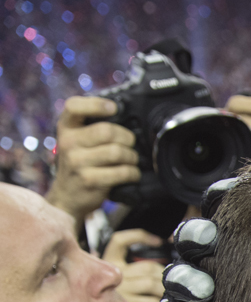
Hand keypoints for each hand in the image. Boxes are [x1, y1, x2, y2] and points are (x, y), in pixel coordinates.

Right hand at [44, 97, 140, 222]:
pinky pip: (123, 172)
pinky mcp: (90, 180)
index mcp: (65, 128)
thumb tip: (124, 115)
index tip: (114, 108)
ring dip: (132, 157)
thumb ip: (91, 128)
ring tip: (131, 160)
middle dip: (127, 138)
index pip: (74, 106)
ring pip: (118, 152)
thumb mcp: (76, 142)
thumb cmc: (79, 164)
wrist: (66, 197)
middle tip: (130, 144)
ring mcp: (77, 162)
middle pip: (107, 131)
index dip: (96, 104)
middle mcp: (68, 143)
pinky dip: (133, 173)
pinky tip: (131, 174)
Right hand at [103, 229, 165, 301]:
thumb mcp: (109, 279)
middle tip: (169, 282)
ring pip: (151, 282)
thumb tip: (159, 266)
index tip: (158, 241)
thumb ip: (129, 270)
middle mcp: (112, 274)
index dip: (140, 236)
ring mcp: (119, 289)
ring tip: (167, 295)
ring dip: (164, 289)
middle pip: (146, 267)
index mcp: (106, 263)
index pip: (120, 240)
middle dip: (162, 274)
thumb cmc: (104, 300)